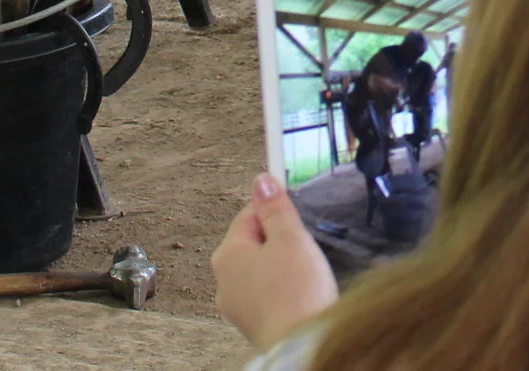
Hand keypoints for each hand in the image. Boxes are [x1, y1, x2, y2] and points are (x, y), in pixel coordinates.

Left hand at [211, 174, 336, 348]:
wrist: (302, 346)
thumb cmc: (296, 294)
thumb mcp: (291, 238)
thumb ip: (275, 208)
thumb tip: (261, 182)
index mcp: (228, 254)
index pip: (248, 214)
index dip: (274, 208)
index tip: (292, 208)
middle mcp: (224, 281)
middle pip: (253, 243)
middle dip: (279, 241)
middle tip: (303, 248)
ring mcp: (236, 305)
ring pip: (259, 270)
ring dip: (281, 267)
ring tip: (304, 275)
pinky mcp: (252, 324)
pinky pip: (265, 295)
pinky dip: (281, 291)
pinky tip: (299, 295)